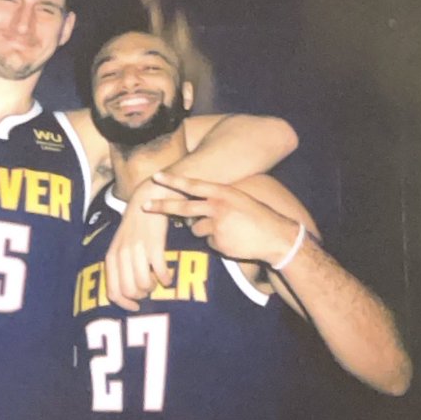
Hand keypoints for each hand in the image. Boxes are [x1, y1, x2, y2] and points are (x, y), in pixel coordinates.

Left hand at [104, 179, 174, 310]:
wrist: (148, 199)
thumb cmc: (135, 226)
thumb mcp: (120, 244)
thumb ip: (120, 265)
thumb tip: (126, 291)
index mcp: (112, 256)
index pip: (112, 291)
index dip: (124, 304)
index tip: (136, 306)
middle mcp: (122, 255)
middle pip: (129, 291)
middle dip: (141, 295)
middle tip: (149, 288)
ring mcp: (138, 251)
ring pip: (144, 285)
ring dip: (153, 287)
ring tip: (157, 280)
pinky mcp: (155, 246)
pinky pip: (160, 273)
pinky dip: (166, 279)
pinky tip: (168, 276)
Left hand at [143, 170, 299, 265]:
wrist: (276, 237)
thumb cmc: (256, 217)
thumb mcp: (237, 199)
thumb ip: (216, 199)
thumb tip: (194, 208)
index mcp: (222, 192)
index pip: (193, 184)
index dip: (174, 180)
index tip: (156, 177)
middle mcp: (217, 206)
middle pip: (183, 206)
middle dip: (162, 206)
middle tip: (144, 206)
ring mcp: (217, 224)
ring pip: (196, 228)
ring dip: (205, 231)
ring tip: (228, 230)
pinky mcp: (218, 241)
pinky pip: (208, 242)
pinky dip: (216, 242)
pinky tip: (232, 240)